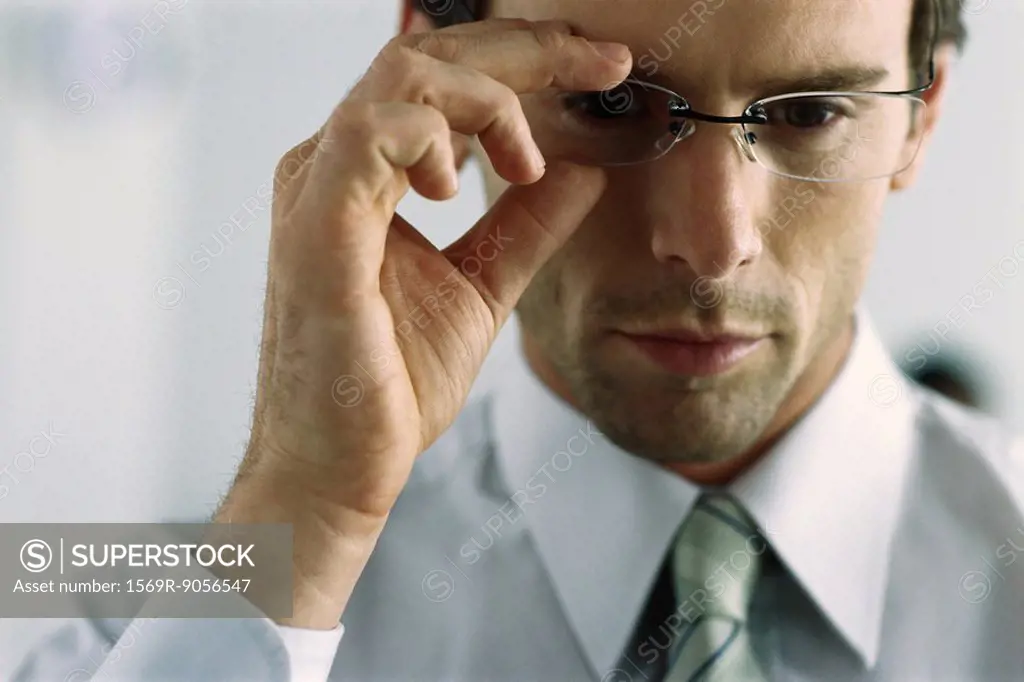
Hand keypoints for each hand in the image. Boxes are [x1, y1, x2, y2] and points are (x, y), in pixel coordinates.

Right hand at [215, 18, 630, 627]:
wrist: (339, 466)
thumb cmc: (391, 382)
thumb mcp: (481, 286)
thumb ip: (525, 226)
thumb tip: (583, 172)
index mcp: (366, 175)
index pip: (444, 78)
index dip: (528, 57)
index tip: (605, 69)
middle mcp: (334, 166)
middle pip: (427, 55)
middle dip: (525, 46)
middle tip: (604, 63)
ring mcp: (318, 190)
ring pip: (403, 77)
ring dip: (486, 94)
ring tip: (525, 159)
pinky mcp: (317, 227)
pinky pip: (371, 135)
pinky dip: (431, 136)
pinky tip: (461, 181)